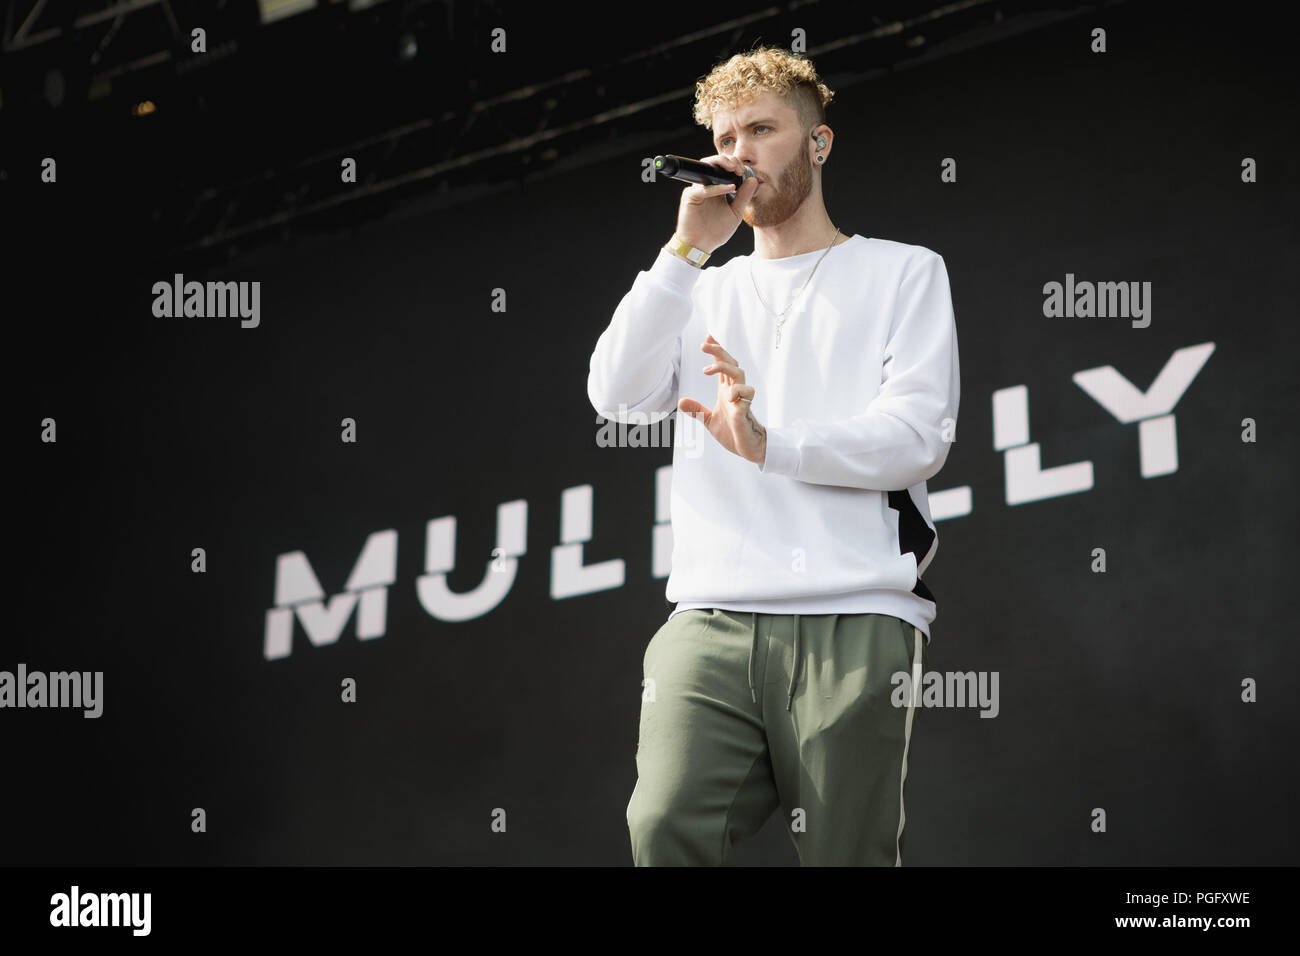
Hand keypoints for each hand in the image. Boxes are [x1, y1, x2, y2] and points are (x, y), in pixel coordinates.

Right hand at [674, 154, 759, 252]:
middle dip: (727, 160)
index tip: (744, 170)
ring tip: (734, 169)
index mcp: (717, 189)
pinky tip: (729, 187)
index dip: (734, 165)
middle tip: (739, 167)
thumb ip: (743, 197)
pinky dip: (717, 187)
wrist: (701, 246)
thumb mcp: (735, 213)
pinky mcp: (690, 197)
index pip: (724, 169)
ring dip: (720, 165)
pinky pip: (703, 189)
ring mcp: (697, 190)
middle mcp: (706, 187)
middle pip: (714, 164)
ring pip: (706, 170)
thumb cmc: (716, 232)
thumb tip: (753, 180)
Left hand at [678, 334, 766, 465]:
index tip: (707, 337)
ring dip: (724, 367)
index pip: (722, 365)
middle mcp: (734, 390)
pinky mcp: (745, 409)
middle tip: (703, 344)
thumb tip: (680, 401)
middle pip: (730, 363)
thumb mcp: (708, 420)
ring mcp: (741, 398)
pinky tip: (729, 396)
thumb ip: (696, 410)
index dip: (716, 350)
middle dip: (718, 351)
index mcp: (726, 390)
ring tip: (707, 370)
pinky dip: (738, 391)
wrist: (747, 448)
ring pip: (738, 373)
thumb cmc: (732, 432)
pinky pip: (747, 393)